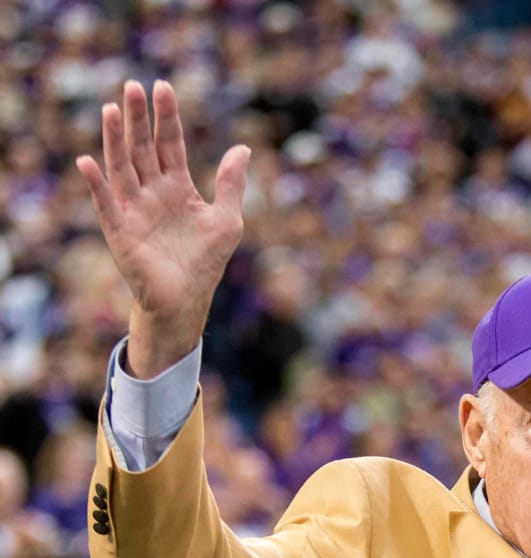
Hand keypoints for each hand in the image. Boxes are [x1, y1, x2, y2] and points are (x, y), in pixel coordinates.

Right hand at [76, 80, 249, 377]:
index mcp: (177, 187)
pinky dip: (96, 185)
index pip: (169, 144)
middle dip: (138, 119)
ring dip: (115, 140)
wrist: (187, 300)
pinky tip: (89, 162)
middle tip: (133, 86)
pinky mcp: (121, 232)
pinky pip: (106, 205)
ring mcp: (134, 210)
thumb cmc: (206, 262)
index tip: (163, 87)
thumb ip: (230, 185)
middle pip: (142, 148)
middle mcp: (152, 192)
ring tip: (112, 110)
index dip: (167, 118)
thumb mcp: (227, 220)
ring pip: (122, 168)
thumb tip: (243, 148)